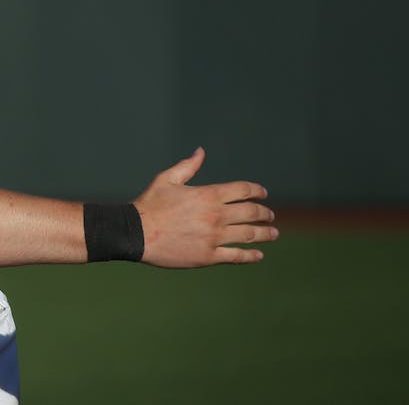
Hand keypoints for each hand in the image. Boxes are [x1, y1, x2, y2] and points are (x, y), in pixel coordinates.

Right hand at [133, 147, 277, 267]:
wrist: (136, 232)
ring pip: (248, 235)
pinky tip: (258, 254)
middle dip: (265, 214)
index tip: (263, 194)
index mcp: (208, 195)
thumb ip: (188, 166)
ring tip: (273, 234)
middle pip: (251, 213)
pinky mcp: (208, 256)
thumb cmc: (150, 204)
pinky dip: (250, 255)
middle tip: (270, 216)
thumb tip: (201, 151)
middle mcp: (216, 216)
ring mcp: (214, 237)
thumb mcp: (167, 179)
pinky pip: (236, 256)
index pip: (243, 190)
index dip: (256, 191)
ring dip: (265, 234)